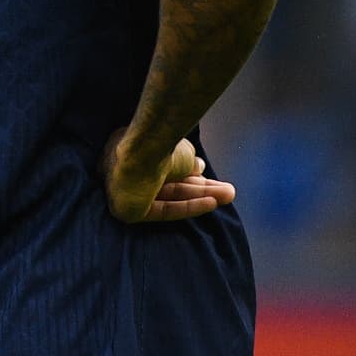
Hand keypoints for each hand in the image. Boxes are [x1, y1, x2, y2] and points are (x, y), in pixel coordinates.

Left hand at [100, 126, 236, 223]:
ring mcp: (125, 190)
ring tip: (229, 196)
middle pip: (170, 182)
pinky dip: (187, 207)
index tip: (208, 173)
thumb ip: (188, 162)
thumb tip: (199, 167)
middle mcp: (127, 169)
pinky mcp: (128, 211)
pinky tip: (211, 204)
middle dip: (200, 187)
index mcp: (134, 149)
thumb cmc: (159, 143)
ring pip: (170, 196)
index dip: (189, 172)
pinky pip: (163, 210)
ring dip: (199, 197)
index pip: (164, 166)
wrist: (143, 150)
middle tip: (227, 190)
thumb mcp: (181, 150)